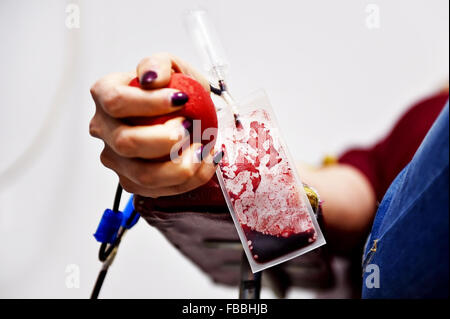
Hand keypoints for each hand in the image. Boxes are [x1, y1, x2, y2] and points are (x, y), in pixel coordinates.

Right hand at [89, 53, 218, 197]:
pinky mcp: (133, 182)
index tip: (181, 100)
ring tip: (201, 148)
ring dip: (181, 165)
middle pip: (126, 143)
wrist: (187, 117)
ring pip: (144, 175)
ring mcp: (117, 159)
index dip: (149, 103)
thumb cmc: (175, 92)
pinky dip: (191, 178)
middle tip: (190, 127)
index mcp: (106, 95)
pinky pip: (160, 190)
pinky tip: (204, 160)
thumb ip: (160, 65)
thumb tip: (152, 79)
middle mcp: (105, 129)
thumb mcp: (173, 68)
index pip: (116, 102)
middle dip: (166, 139)